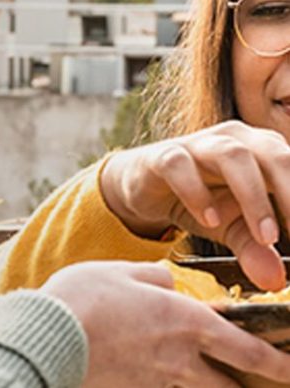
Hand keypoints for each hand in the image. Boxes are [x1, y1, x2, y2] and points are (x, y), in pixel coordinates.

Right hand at [41, 261, 289, 387]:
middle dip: (252, 386)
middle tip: (266, 381)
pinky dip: (176, 387)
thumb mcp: (123, 270)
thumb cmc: (86, 295)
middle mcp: (179, 357)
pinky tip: (170, 377)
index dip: (277, 363)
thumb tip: (168, 282)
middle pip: (230, 385)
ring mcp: (157, 380)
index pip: (246, 349)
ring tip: (218, 380)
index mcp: (183, 320)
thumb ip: (154, 275)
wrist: (50, 333)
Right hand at [101, 120, 289, 289]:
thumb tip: (275, 282)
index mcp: (262, 151)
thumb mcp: (231, 227)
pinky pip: (181, 165)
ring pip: (232, 155)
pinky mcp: (163, 155)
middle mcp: (235, 140)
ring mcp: (198, 144)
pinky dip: (197, 192)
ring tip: (266, 238)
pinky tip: (209, 220)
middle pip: (274, 153)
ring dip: (253, 195)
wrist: (147, 185)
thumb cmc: (200, 199)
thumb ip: (255, 248)